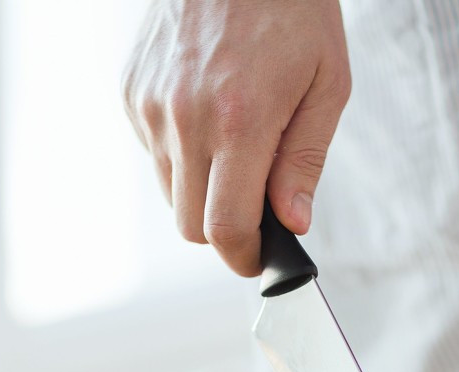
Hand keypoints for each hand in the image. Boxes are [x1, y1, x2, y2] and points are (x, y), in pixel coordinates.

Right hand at [123, 0, 350, 274]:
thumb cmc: (293, 9)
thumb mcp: (326, 83)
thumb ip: (305, 161)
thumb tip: (293, 224)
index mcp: (240, 121)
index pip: (225, 228)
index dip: (243, 257)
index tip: (258, 259)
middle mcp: (185, 117)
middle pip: (191, 225)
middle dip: (225, 230)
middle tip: (257, 207)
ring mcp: (151, 104)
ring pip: (170, 192)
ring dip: (202, 189)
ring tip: (237, 143)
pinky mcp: (131, 90)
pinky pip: (153, 152)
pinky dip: (181, 152)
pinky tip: (209, 111)